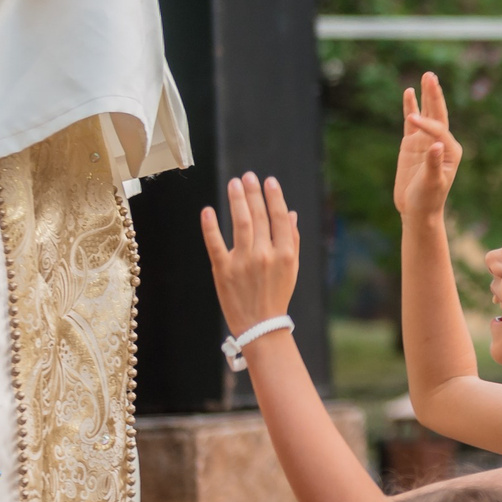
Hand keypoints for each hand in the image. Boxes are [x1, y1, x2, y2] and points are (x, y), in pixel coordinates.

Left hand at [199, 172, 297, 337]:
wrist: (259, 325)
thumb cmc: (277, 294)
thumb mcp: (291, 268)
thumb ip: (292, 240)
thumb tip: (291, 213)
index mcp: (285, 254)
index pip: (280, 218)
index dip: (274, 197)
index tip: (269, 181)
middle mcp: (265, 255)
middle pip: (259, 217)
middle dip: (253, 193)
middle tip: (247, 176)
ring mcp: (243, 262)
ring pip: (240, 224)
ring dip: (237, 201)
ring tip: (234, 184)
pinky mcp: (223, 270)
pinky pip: (215, 244)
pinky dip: (210, 226)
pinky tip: (208, 210)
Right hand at [392, 74, 462, 224]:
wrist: (418, 210)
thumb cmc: (428, 199)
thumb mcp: (432, 183)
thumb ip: (433, 163)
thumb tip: (435, 144)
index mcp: (450, 149)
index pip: (439, 129)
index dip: (426, 123)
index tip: (412, 120)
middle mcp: (441, 141)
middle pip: (438, 113)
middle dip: (434, 95)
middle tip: (430, 75)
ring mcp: (426, 141)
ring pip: (426, 114)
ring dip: (426, 96)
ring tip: (426, 76)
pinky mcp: (412, 144)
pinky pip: (411, 121)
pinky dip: (410, 107)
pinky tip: (409, 92)